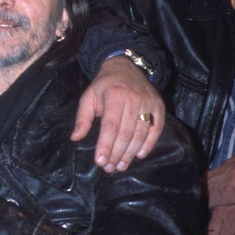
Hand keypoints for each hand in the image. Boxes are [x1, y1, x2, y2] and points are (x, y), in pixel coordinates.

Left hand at [72, 55, 164, 171]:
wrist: (126, 67)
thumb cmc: (104, 85)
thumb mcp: (88, 97)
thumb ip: (82, 117)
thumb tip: (75, 138)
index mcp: (114, 95)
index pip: (110, 126)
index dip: (105, 145)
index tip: (100, 161)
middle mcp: (134, 99)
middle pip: (126, 133)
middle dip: (117, 153)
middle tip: (109, 168)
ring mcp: (148, 103)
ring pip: (140, 134)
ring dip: (130, 153)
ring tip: (121, 166)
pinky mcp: (159, 107)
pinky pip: (156, 129)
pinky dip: (148, 144)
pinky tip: (139, 155)